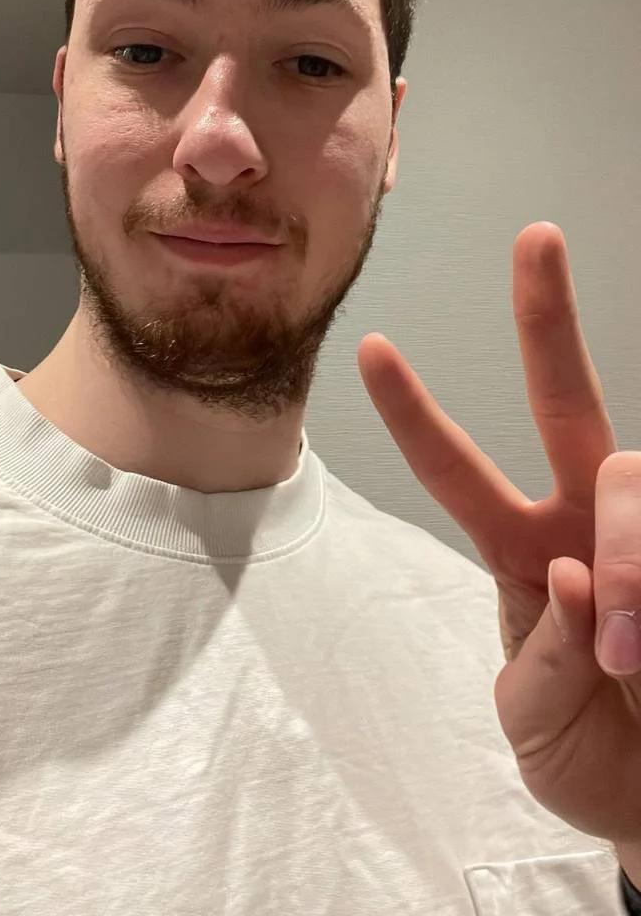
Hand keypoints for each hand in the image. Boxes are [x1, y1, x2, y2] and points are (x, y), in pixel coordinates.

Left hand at [358, 221, 640, 853]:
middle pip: (565, 402)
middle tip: (536, 239)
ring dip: (631, 557)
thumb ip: (539, 656)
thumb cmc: (584, 752)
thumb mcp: (531, 721)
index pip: (459, 468)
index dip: (417, 413)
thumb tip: (579, 573)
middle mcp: (585, 522)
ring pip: (631, 479)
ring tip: (631, 655)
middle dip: (546, 319)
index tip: (376, 347)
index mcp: (522, 550)